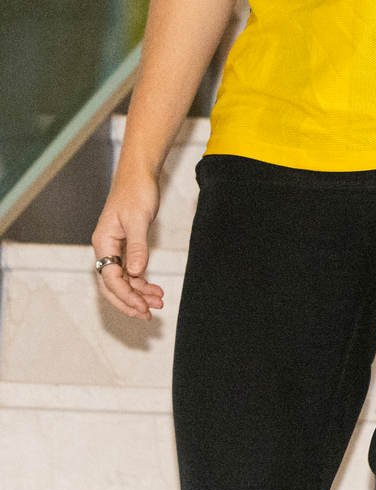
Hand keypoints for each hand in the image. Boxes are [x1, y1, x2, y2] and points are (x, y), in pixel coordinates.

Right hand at [92, 172, 163, 318]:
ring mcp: (114, 248)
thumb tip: (137, 272)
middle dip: (130, 301)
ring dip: (138, 293)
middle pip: (113, 284)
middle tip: (149, 314)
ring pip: (122, 279)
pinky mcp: (125, 245)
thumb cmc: (136, 192)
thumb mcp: (138, 219)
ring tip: (158, 302)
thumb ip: (137, 246)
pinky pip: (130, 270)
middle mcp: (105, 248)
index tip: (142, 307)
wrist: (138, 175)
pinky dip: (141, 281)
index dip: (126, 295)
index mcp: (103, 243)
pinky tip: (154, 288)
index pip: (110, 278)